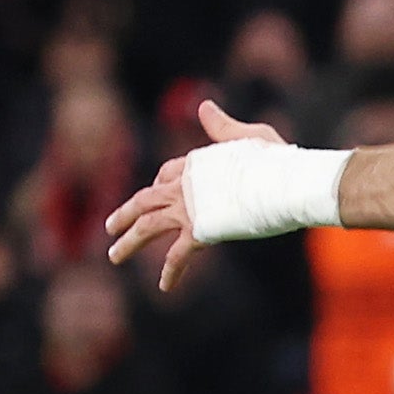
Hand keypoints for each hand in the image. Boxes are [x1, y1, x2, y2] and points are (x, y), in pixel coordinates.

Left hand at [103, 99, 289, 290]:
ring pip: (147, 226)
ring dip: (128, 242)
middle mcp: (184, 185)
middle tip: (110, 227)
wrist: (283, 183)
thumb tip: (203, 106)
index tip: (155, 190)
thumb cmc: (276, 159)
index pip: (167, 173)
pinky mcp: (199, 231)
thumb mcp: (249, 135)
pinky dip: (170, 272)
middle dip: (125, 214)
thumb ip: (223, 127)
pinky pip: (178, 255)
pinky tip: (163, 287)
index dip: (159, 183)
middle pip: (145, 200)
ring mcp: (188, 209)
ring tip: (113, 256)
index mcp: (194, 162)